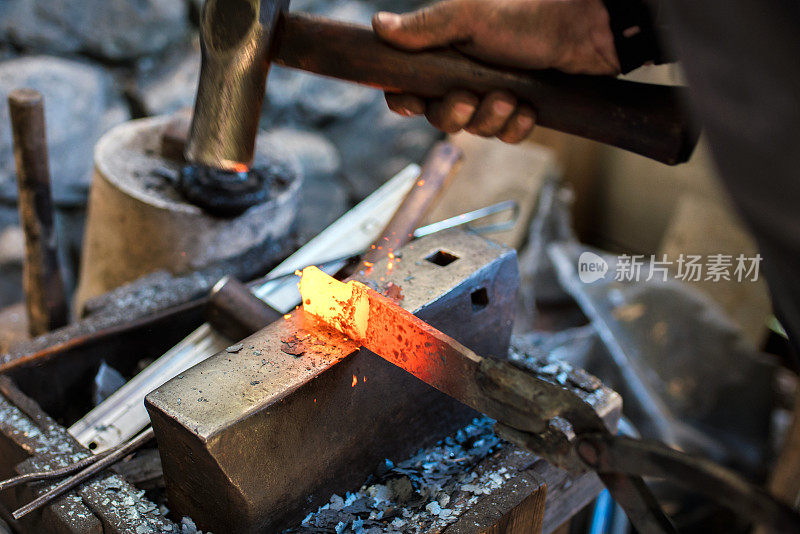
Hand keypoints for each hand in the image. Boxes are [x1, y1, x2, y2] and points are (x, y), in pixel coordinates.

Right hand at [372, 0, 619, 142]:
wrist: (586, 29)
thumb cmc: (528, 16)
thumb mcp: (472, 17)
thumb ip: (426, 28)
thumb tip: (379, 27)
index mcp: (444, 53)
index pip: (408, 87)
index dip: (406, 101)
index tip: (414, 103)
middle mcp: (464, 76)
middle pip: (440, 117)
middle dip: (455, 114)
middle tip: (471, 98)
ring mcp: (492, 94)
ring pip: (475, 129)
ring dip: (491, 118)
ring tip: (512, 96)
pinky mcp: (519, 110)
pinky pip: (506, 136)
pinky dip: (516, 126)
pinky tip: (529, 108)